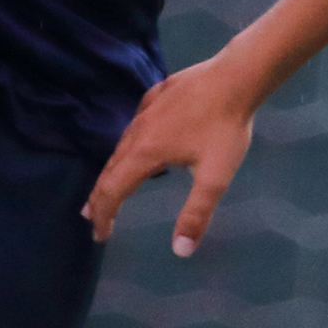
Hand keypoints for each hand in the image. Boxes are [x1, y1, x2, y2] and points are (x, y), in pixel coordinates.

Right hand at [85, 55, 260, 256]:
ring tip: (109, 183)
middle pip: (110, 169)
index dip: (104, 215)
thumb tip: (181, 251)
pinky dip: (128, 143)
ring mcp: (147, 110)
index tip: (99, 236)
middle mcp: (138, 132)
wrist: (236, 76)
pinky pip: (135, 124)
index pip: (113, 191)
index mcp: (146, 153)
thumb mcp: (215, 177)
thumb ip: (196, 214)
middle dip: (99, 196)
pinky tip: (137, 142)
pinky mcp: (158, 95)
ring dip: (111, 169)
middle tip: (91, 216)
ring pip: (121, 145)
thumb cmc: (226, 127)